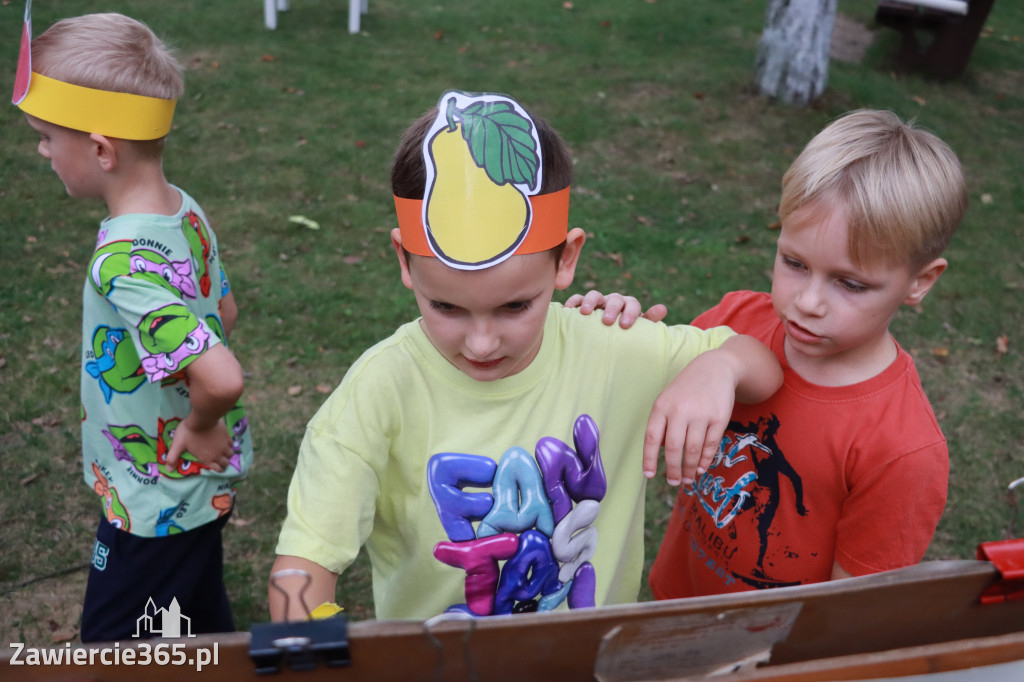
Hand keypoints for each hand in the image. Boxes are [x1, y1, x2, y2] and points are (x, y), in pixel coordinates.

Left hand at [166, 413, 232, 472]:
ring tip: (223, 452)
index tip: (217, 468)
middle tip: (220, 460)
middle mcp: (218, 454)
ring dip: (227, 454)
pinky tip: (225, 442)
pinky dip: (229, 445)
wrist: (202, 418)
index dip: (218, 470)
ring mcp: (224, 445)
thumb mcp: (178, 445)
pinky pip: (232, 443)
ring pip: (231, 453)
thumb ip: (172, 458)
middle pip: (226, 462)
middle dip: (224, 463)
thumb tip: (168, 470)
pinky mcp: (227, 436)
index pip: (218, 469)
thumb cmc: (189, 432)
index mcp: (208, 458)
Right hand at [564, 290, 667, 328]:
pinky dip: (573, 302)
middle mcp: (614, 301)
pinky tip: (569, 309)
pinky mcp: (582, 305)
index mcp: (629, 306)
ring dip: (590, 301)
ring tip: (585, 313)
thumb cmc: (625, 335)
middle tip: (607, 321)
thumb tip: (662, 308)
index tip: (625, 325)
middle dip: (611, 308)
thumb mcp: (639, 331)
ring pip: (594, 295)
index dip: (630, 313)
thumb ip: (650, 322)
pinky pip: (577, 299)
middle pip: (614, 299)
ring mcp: (598, 302)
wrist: (609, 338)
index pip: (633, 304)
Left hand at [642, 335, 781, 484]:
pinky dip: (705, 460)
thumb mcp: (667, 400)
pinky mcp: (719, 417)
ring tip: (688, 479)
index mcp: (661, 406)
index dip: (649, 459)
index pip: (651, 438)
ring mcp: (701, 414)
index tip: (648, 475)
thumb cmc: (686, 389)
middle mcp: (679, 410)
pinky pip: (710, 445)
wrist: (715, 368)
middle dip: (673, 470)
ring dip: (689, 469)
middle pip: (673, 448)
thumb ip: (662, 424)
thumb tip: (658, 455)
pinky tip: (701, 468)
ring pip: (692, 450)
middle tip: (674, 482)